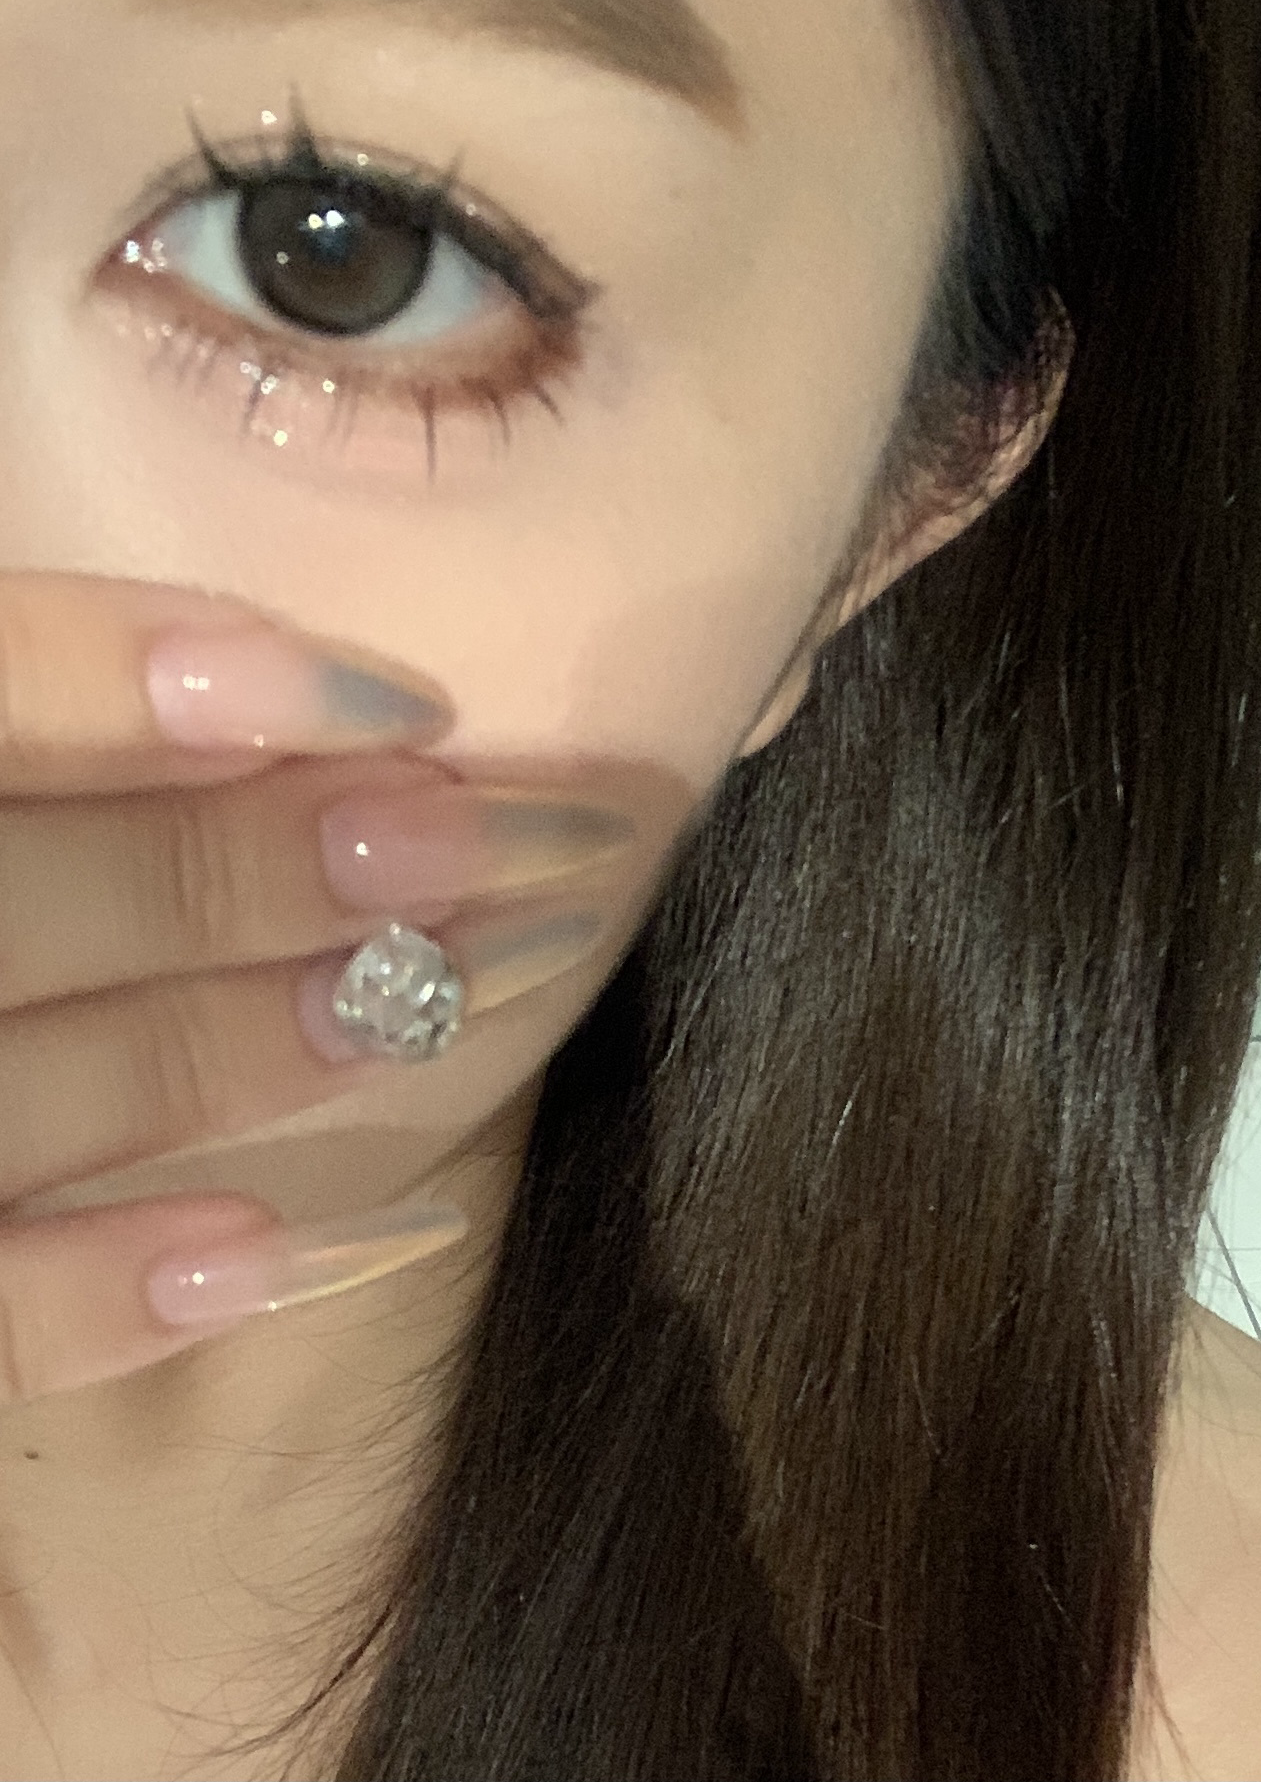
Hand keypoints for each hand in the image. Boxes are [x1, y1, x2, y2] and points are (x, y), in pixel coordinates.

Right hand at [0, 571, 626, 1404]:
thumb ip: (41, 704)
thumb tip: (298, 686)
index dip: (139, 679)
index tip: (388, 689)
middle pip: (18, 904)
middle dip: (261, 870)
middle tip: (499, 838)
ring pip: (17, 1097)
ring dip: (244, 1048)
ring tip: (457, 995)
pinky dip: (111, 1295)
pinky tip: (286, 1247)